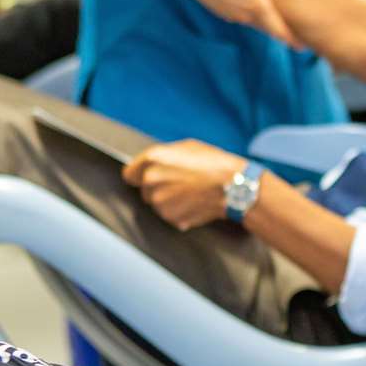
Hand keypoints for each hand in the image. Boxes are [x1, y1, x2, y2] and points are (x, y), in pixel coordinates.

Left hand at [123, 139, 245, 230]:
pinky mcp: (171, 217)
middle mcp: (152, 180)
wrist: (235, 186)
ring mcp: (160, 202)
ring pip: (158, 204)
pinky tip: (196, 204)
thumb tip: (154, 164)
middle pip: (145, 190)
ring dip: (170, 201)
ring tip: (192, 194)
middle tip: (182, 184)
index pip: (130, 174)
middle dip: (160, 188)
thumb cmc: (215, 164)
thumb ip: (164, 156)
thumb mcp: (188, 147)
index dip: (140, 176)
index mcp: (154, 159)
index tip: (149, 178)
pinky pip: (171, 216)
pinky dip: (181, 212)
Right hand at [182, 0, 302, 45]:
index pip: (279, 30)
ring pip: (254, 23)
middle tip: (295, 40)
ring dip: (264, 24)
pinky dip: (248, 16)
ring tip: (274, 23)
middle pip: (269, 29)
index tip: (303, 48)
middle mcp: (247, 16)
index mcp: (259, 7)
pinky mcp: (221, 12)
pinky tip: (249, 8)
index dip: (292, 40)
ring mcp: (233, 16)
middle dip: (281, 34)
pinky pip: (240, 17)